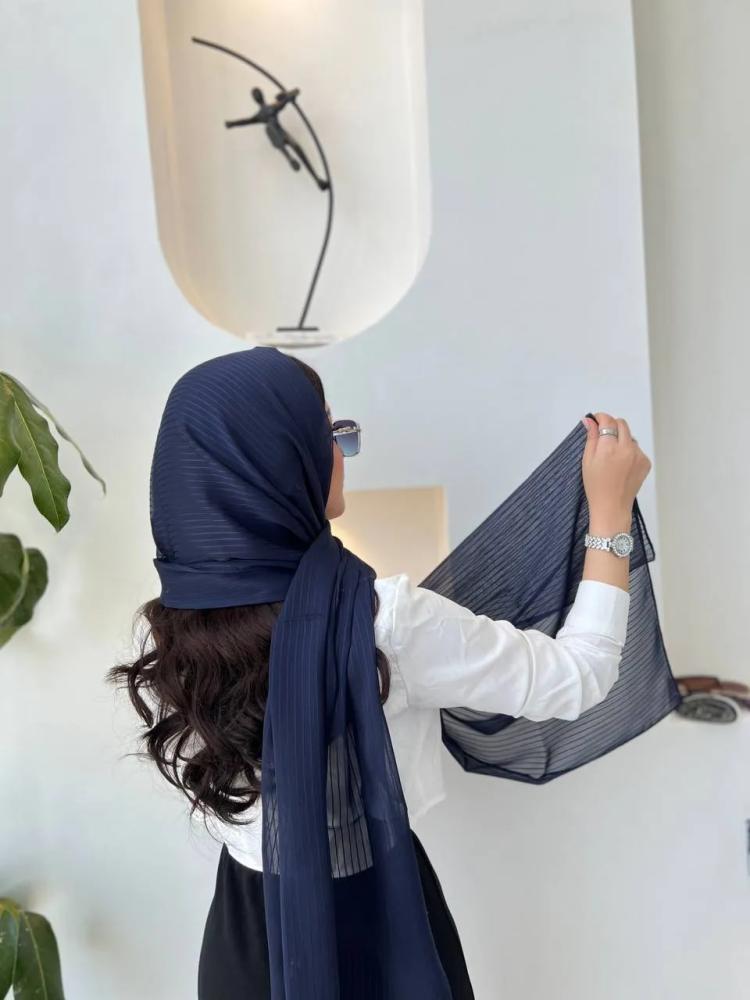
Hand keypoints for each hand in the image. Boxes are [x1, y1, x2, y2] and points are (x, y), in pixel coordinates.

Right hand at [581, 412, 651, 526]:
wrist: (612, 506)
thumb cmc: (595, 486)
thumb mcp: (587, 460)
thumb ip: (591, 438)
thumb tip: (590, 420)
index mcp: (609, 448)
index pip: (608, 421)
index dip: (601, 418)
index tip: (596, 420)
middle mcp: (627, 448)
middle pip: (622, 424)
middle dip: (612, 426)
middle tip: (603, 437)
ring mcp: (639, 455)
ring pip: (630, 437)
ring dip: (622, 440)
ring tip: (612, 456)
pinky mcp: (646, 462)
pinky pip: (637, 449)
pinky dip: (629, 452)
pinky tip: (621, 465)